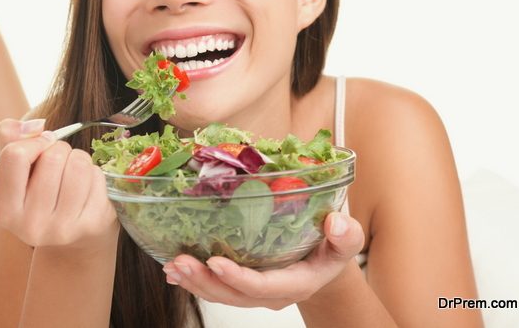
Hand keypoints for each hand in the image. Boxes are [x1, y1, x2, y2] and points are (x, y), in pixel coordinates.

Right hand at [0, 119, 117, 249]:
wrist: (72, 241)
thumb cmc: (39, 194)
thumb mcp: (15, 170)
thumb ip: (10, 138)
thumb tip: (36, 125)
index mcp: (5, 211)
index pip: (15, 156)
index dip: (32, 142)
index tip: (40, 146)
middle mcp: (31, 226)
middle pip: (52, 157)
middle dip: (59, 150)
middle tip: (59, 164)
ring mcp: (63, 228)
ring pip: (78, 164)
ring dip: (78, 159)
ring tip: (72, 173)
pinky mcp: (92, 224)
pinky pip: (97, 177)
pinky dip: (94, 174)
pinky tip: (86, 189)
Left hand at [162, 212, 364, 308]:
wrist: (325, 260)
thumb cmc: (333, 246)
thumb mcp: (347, 240)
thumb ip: (346, 236)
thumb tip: (337, 223)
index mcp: (296, 283)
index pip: (263, 286)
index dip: (238, 278)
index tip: (215, 262)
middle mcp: (272, 294)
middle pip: (234, 295)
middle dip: (205, 281)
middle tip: (180, 262)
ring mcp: (256, 292)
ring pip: (221, 294)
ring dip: (194, 282)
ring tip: (171, 267)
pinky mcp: (243, 285)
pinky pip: (217, 288)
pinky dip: (195, 280)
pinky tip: (174, 271)